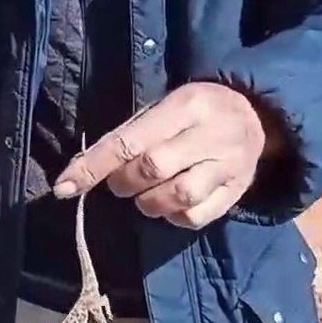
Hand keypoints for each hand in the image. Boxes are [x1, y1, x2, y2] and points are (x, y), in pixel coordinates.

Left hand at [53, 83, 277, 228]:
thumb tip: (79, 172)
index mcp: (185, 105)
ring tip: (146, 195)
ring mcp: (228, 165)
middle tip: (121, 182)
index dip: (92, 167)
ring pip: (177, 196)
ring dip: (148, 203)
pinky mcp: (237, 191)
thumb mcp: (163, 107)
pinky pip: (196, 217)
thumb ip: (127, 136)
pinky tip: (171, 205)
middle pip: (152, 169)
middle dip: (123, 182)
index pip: (129, 141)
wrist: (257, 115)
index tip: (64, 187)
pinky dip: (174, 217)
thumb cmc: (195, 112)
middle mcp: (210, 134)